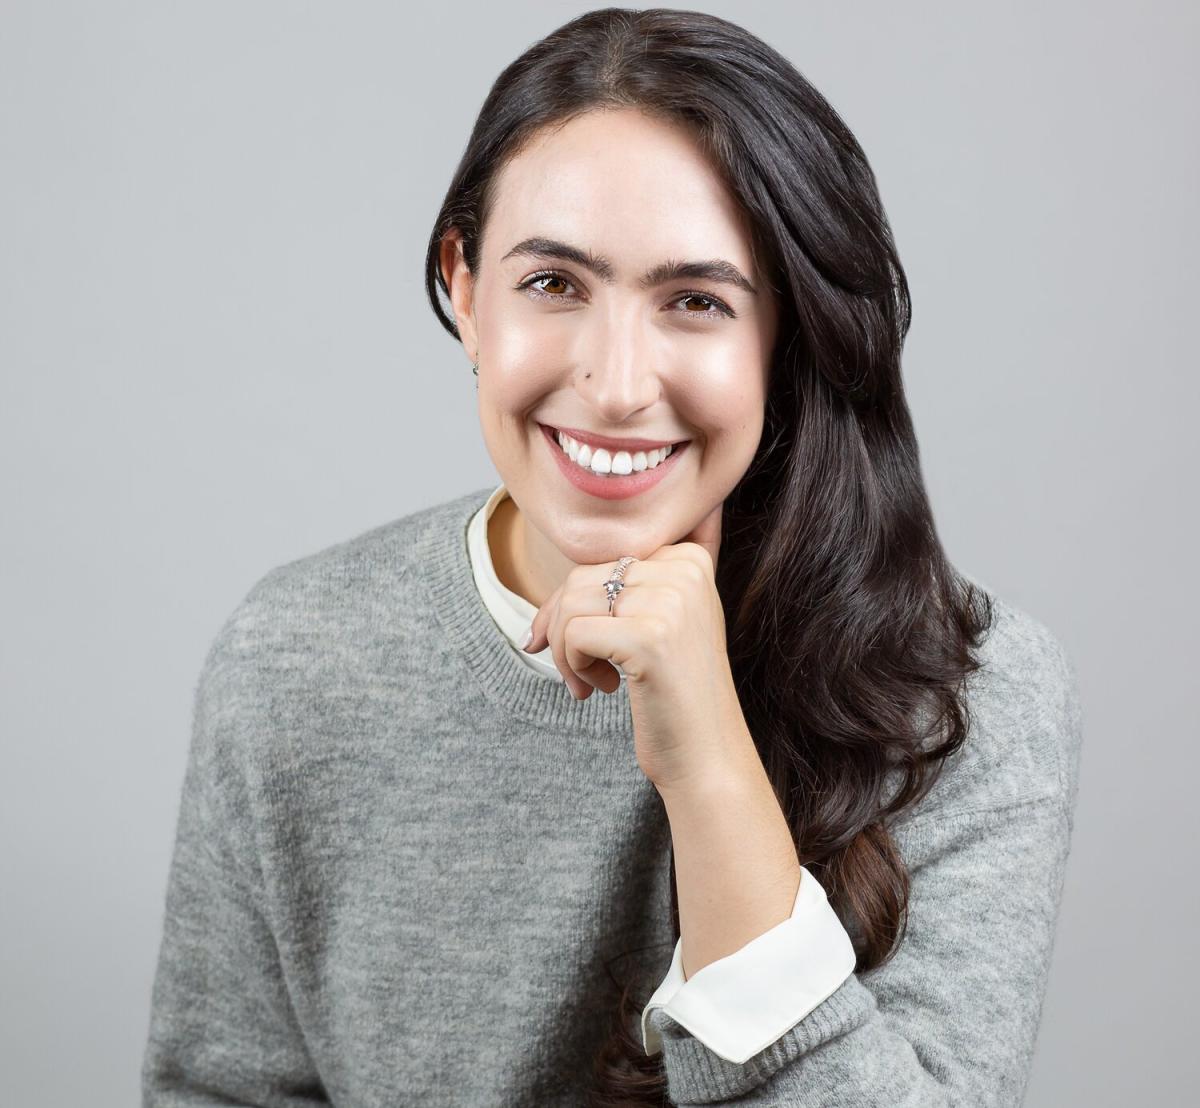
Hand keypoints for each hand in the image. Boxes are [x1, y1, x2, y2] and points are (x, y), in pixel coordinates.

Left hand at [522, 501, 752, 791]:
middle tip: (581, 669)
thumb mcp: (675, 619)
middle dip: (562, 625)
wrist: (706, 756)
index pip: (603, 558)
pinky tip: (600, 690)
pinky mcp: (649, 637)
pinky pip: (573, 632)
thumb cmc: (678, 693)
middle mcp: (686, 572)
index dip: (577, 602)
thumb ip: (662, 567)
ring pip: (571, 602)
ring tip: (591, 682)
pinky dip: (571, 665)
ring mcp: (670, 602)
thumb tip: (647, 513)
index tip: (582, 641)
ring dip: (565, 650)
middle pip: (581, 577)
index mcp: (691, 560)